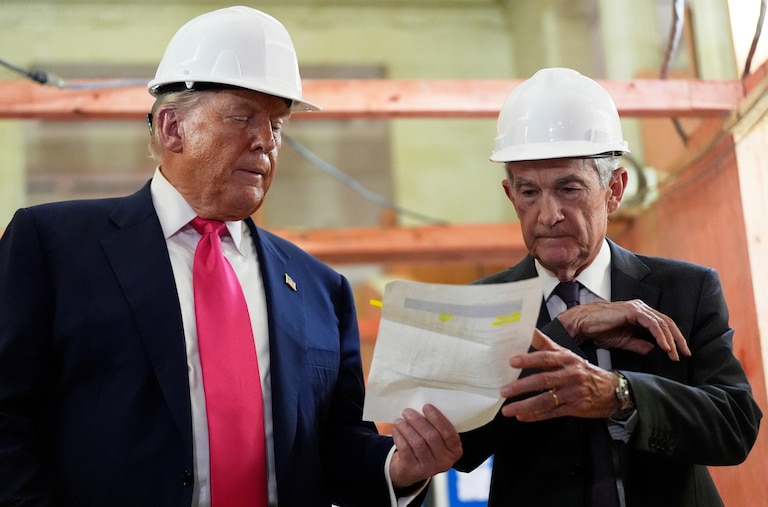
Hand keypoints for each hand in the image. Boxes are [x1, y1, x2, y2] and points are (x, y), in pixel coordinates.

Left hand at [389, 404, 462, 489]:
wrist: (412, 469)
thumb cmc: (427, 446)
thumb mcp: (438, 440)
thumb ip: (436, 426)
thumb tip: (423, 406)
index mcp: (455, 450)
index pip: (449, 433)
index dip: (437, 419)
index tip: (426, 406)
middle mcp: (445, 461)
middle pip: (431, 437)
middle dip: (418, 421)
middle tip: (407, 411)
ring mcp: (429, 468)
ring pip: (417, 442)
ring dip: (406, 428)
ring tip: (399, 420)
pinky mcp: (414, 470)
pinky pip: (406, 449)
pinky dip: (399, 436)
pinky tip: (396, 430)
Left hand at [500, 330, 619, 420]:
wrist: (612, 390)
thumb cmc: (583, 371)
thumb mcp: (567, 354)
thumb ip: (546, 344)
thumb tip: (529, 330)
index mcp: (567, 359)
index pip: (546, 357)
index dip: (529, 359)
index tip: (512, 361)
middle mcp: (570, 375)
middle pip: (544, 379)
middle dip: (522, 386)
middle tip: (504, 390)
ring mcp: (573, 393)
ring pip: (546, 400)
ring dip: (525, 405)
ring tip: (508, 409)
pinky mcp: (576, 408)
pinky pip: (553, 413)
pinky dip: (536, 416)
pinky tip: (522, 417)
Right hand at [556, 300, 690, 360]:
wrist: (583, 324)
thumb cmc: (599, 330)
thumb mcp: (624, 341)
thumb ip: (639, 344)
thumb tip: (653, 350)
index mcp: (640, 314)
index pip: (663, 325)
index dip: (674, 339)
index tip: (680, 354)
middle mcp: (641, 308)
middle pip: (667, 323)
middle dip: (678, 340)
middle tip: (685, 354)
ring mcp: (638, 308)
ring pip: (663, 323)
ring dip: (671, 340)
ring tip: (674, 354)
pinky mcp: (633, 311)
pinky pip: (653, 324)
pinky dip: (661, 336)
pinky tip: (665, 347)